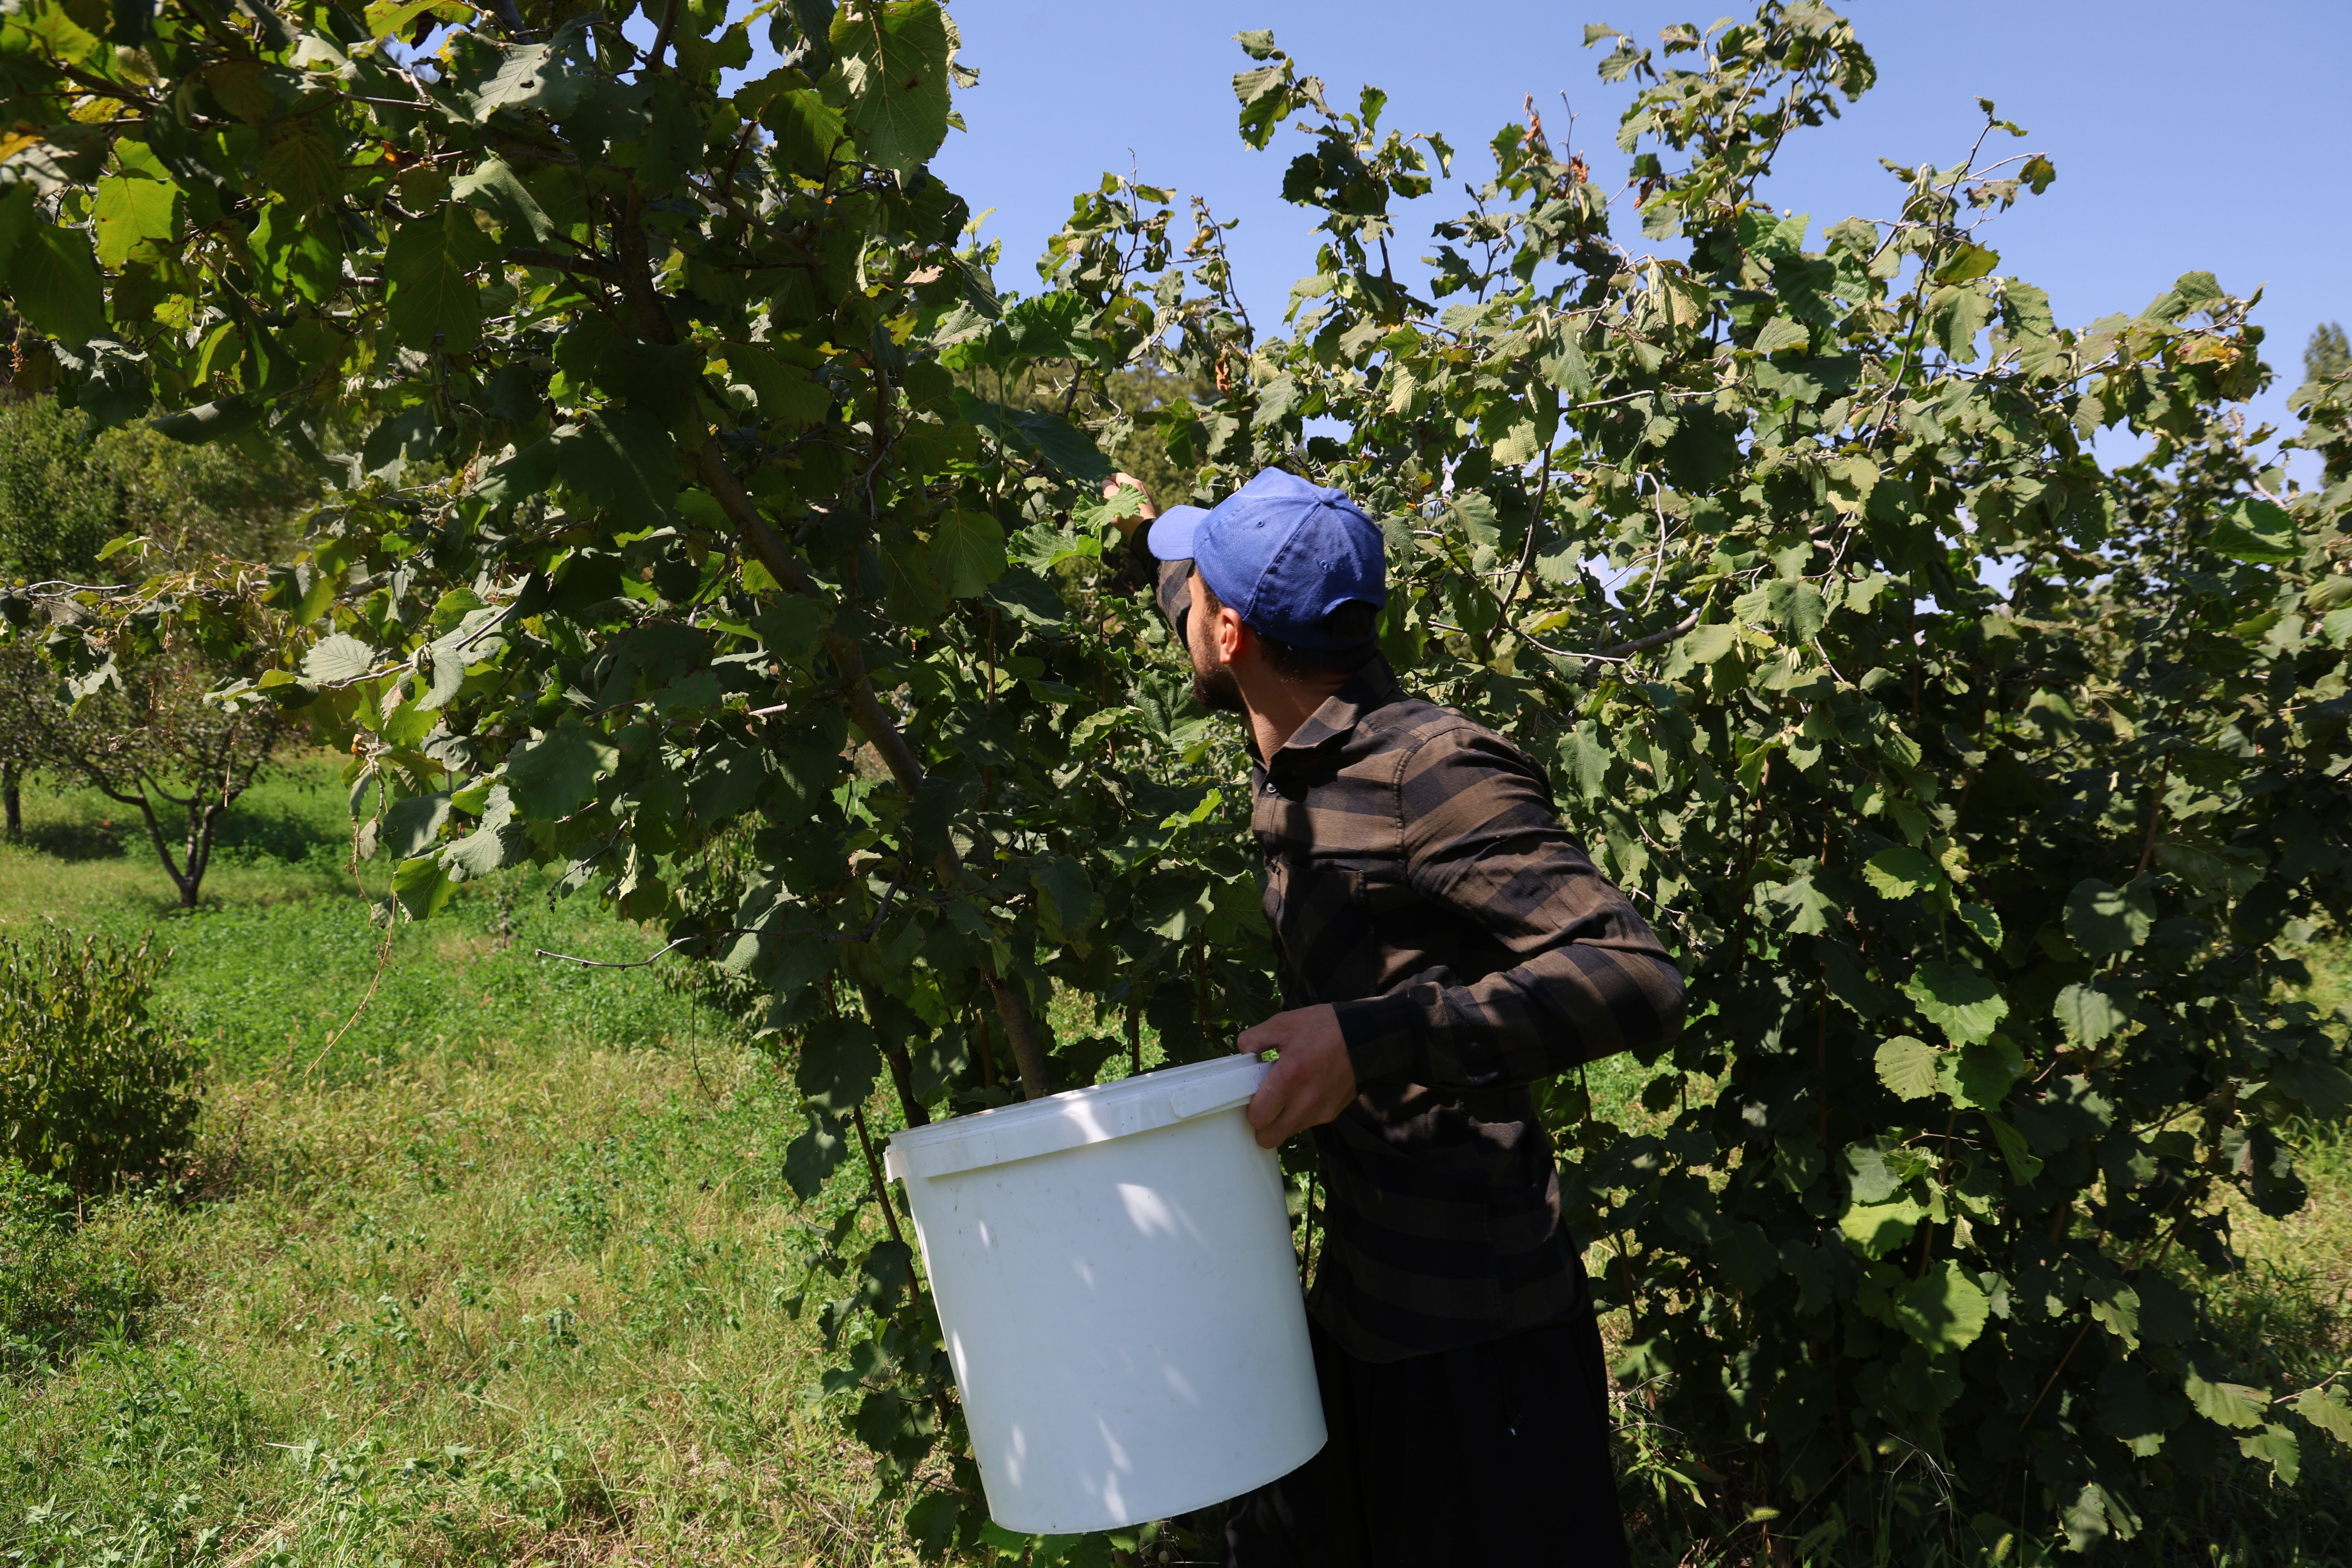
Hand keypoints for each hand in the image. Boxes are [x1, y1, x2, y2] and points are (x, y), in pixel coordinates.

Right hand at [1102, 472, 1156, 537]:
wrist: (1145, 531)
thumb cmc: (1126, 513)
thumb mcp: (1112, 499)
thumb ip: (1108, 488)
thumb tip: (1105, 482)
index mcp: (1132, 482)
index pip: (1117, 475)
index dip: (1107, 480)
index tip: (1100, 487)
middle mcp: (1141, 488)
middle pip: (1123, 486)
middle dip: (1113, 491)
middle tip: (1104, 499)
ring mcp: (1145, 498)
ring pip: (1128, 495)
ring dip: (1119, 500)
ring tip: (1112, 508)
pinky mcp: (1147, 509)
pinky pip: (1133, 504)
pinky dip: (1127, 506)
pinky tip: (1122, 514)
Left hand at [1236, 1004, 1355, 1148]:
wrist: (1367, 1037)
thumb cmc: (1324, 1028)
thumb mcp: (1283, 1023)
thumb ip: (1253, 1039)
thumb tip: (1241, 1055)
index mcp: (1289, 1077)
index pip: (1257, 1118)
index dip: (1249, 1108)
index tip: (1253, 1094)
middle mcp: (1305, 1102)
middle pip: (1268, 1138)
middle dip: (1261, 1124)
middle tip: (1264, 1102)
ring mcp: (1320, 1111)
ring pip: (1287, 1134)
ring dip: (1280, 1122)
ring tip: (1285, 1095)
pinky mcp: (1331, 1114)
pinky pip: (1305, 1124)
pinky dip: (1298, 1115)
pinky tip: (1303, 1093)